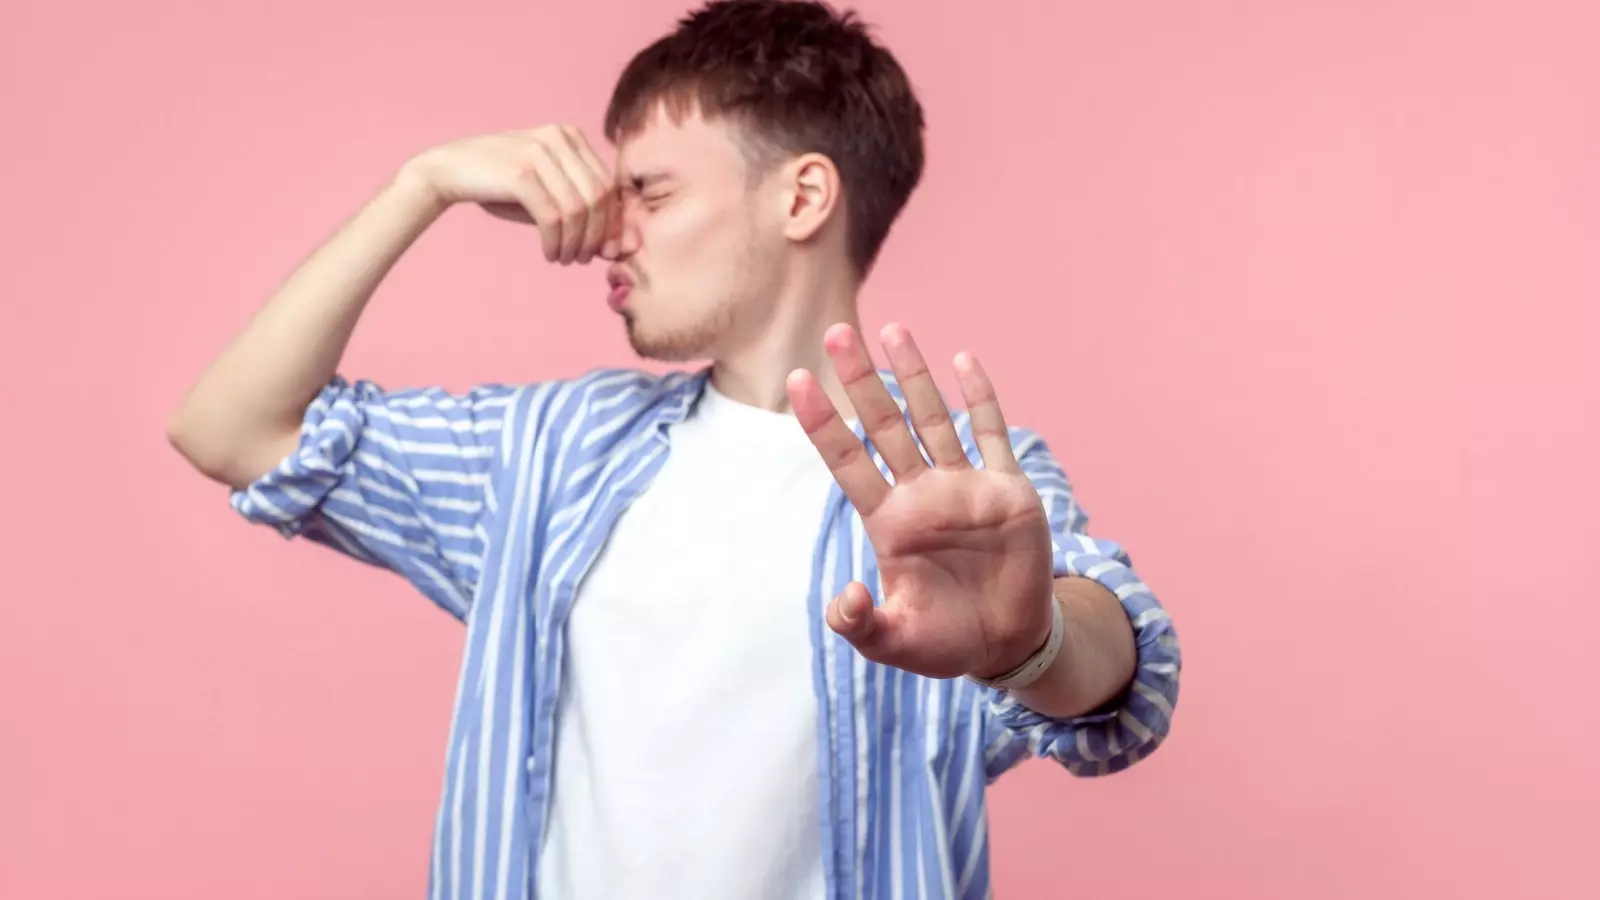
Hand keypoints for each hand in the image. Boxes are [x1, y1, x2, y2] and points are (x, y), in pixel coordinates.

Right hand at [399, 125, 619, 264]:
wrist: (448, 171)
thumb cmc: (502, 187)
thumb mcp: (547, 194)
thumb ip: (581, 213)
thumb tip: (618, 248)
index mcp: (570, 136)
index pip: (607, 184)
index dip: (612, 222)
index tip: (606, 251)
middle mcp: (558, 138)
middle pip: (598, 197)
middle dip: (596, 235)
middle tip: (583, 259)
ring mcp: (539, 152)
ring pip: (577, 210)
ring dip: (575, 243)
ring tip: (564, 259)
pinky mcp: (520, 173)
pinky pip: (553, 217)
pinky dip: (555, 242)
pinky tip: (549, 253)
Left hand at [787, 323, 1057, 679]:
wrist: (1006, 644)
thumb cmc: (944, 641)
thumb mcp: (893, 641)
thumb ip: (860, 624)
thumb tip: (843, 596)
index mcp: (888, 522)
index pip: (847, 460)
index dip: (823, 422)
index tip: (797, 381)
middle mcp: (921, 493)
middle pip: (884, 424)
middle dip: (861, 379)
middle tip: (836, 332)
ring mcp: (964, 486)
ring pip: (933, 417)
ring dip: (914, 375)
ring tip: (894, 329)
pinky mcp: (1007, 491)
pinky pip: (992, 435)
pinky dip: (980, 398)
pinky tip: (963, 361)